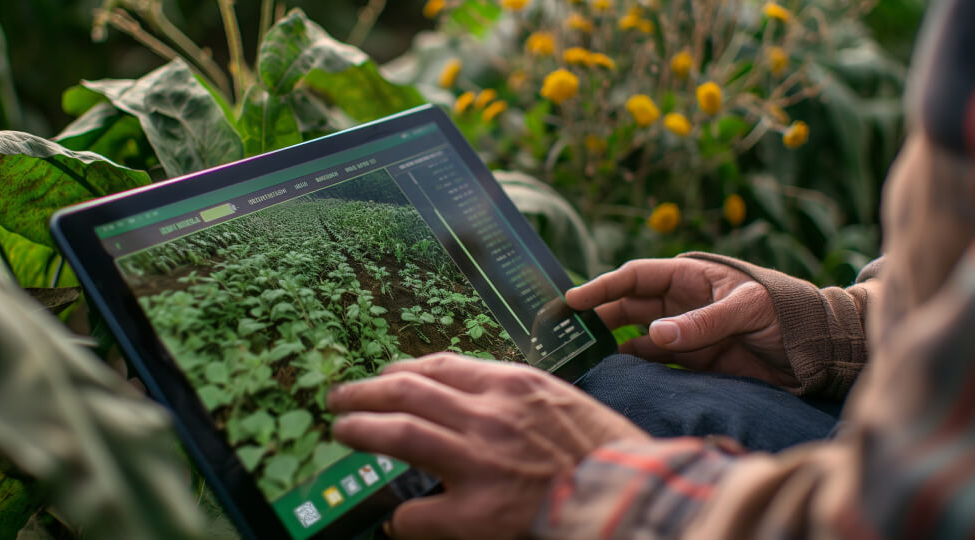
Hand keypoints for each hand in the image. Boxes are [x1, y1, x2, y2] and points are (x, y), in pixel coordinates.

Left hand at [328, 353, 647, 539]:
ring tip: (344, 430)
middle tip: (341, 398)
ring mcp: (480, 462)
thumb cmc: (607, 454)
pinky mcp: (477, 515)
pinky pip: (417, 515)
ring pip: (399, 434)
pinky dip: (400, 519)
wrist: (634, 498)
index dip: (401, 369)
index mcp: (513, 385)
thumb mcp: (562, 402)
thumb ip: (516, 397)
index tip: (385, 374)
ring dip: (362, 430)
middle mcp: (490, 416)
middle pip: (406, 391)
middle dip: (365, 392)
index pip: (440, 366)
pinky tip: (394, 522)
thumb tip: (474, 402)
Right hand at [566, 258, 793, 387]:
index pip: (636, 277)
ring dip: (610, 341)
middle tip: (565, 330)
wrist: (818, 349)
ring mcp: (684, 331)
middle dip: (597, 315)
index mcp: (690, 275)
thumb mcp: (748, 309)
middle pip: (627, 306)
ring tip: (580, 352)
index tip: (573, 299)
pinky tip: (613, 370)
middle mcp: (681, 302)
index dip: (603, 286)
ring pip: (635, 334)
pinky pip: (654, 361)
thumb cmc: (787, 312)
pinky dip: (633, 364)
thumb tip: (654, 336)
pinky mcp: (693, 359)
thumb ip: (703, 322)